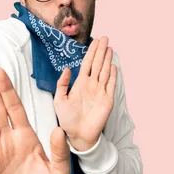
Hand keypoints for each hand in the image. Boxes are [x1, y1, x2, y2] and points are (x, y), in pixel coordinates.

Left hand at [53, 36, 116, 151]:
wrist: (78, 135)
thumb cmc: (67, 119)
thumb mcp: (59, 100)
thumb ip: (62, 84)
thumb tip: (67, 69)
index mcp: (80, 83)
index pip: (87, 63)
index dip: (91, 52)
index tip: (94, 40)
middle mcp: (92, 85)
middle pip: (98, 64)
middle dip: (101, 51)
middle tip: (105, 37)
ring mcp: (100, 91)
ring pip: (105, 71)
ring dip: (107, 59)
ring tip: (109, 48)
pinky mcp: (107, 100)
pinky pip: (111, 85)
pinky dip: (113, 75)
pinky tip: (113, 66)